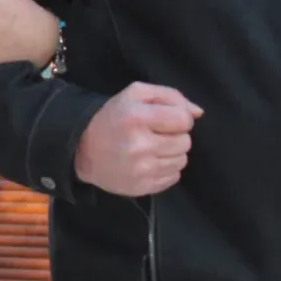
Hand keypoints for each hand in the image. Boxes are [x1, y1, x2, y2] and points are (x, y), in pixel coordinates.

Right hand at [75, 83, 203, 197]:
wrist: (82, 149)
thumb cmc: (113, 117)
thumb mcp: (136, 94)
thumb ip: (171, 96)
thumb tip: (198, 113)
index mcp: (137, 117)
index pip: (184, 120)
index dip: (178, 118)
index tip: (164, 120)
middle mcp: (139, 145)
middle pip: (185, 142)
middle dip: (174, 136)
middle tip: (155, 135)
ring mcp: (141, 170)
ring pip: (181, 161)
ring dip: (171, 153)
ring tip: (152, 149)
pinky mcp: (142, 187)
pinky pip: (173, 177)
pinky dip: (165, 169)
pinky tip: (149, 162)